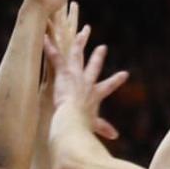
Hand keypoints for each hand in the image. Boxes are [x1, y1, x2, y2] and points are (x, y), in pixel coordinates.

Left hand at [44, 14, 126, 142]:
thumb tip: (115, 137)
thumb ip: (104, 128)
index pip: (108, 86)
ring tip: (82, 31)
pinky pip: (56, 57)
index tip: (125, 74)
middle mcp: (87, 82)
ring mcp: (75, 75)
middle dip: (98, 56)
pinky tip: (45, 36)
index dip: (116, 80)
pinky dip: (50, 47)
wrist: (73, 120)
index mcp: (95, 95)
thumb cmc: (82, 125)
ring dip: (79, 41)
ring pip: (77, 54)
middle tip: (102, 47)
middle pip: (94, 66)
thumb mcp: (94, 126)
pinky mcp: (64, 73)